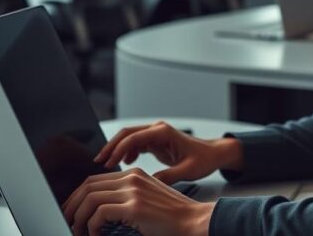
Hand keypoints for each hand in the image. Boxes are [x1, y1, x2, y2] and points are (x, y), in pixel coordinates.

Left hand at [64, 168, 213, 235]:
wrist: (195, 221)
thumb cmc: (173, 217)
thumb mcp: (147, 200)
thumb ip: (127, 199)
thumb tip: (100, 211)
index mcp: (134, 175)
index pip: (95, 180)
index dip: (78, 196)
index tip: (71, 210)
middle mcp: (132, 178)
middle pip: (88, 185)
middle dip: (72, 204)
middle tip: (67, 220)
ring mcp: (133, 191)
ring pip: (90, 199)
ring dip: (79, 217)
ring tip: (78, 230)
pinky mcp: (134, 207)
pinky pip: (100, 214)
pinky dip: (93, 227)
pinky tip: (97, 235)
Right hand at [94, 121, 241, 183]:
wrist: (213, 154)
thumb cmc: (203, 160)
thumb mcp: (187, 171)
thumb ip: (168, 176)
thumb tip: (149, 183)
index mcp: (163, 132)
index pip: (134, 137)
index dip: (118, 150)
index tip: (108, 163)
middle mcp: (157, 129)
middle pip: (127, 134)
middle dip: (111, 147)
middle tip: (99, 162)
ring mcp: (156, 134)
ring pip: (129, 138)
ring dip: (117, 149)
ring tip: (106, 165)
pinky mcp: (155, 141)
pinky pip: (136, 144)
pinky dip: (127, 152)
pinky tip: (125, 164)